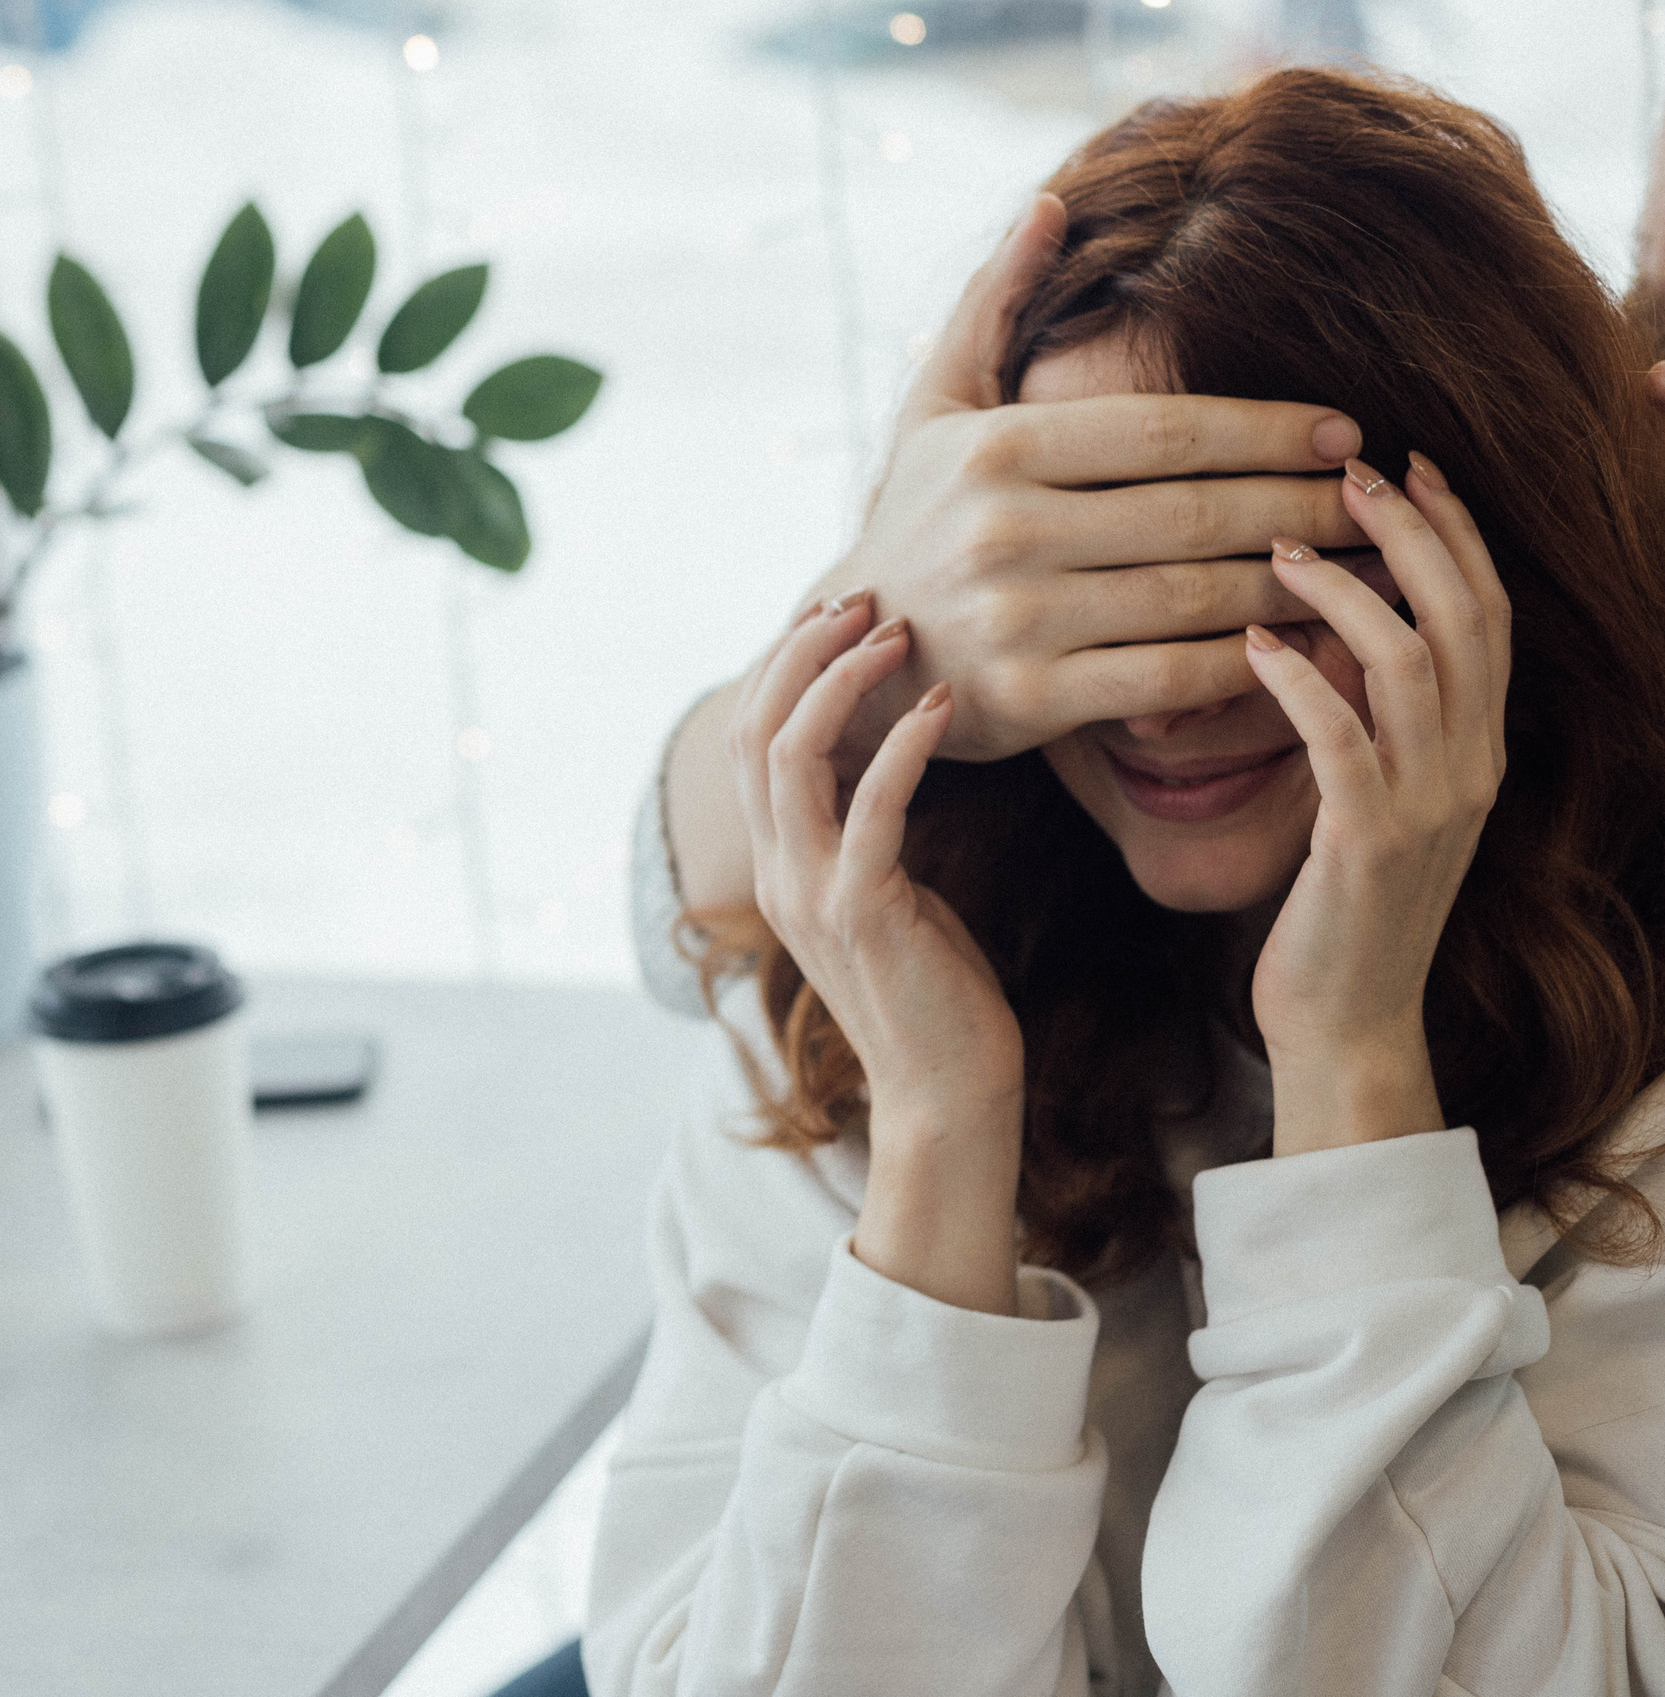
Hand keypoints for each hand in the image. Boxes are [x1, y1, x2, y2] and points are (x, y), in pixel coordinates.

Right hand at [733, 594, 1024, 1313]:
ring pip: (791, 756)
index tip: (840, 611)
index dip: (784, 664)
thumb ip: (874, 826)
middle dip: (802, 650)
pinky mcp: (864, 913)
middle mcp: (779, 872)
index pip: (750, 738)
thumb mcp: (893, 891)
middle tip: (862, 598)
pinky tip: (945, 704)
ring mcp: (812, 893)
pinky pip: (870, 808)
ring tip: (895, 632)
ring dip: (841, 680)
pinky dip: (902, 744)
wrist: (948, 1096)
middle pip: (754, 729)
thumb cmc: (940, 993)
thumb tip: (900, 748)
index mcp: (779, 864)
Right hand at [822, 195, 1373, 776]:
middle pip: (1196, 513)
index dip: (1269, 429)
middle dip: (1302, 505)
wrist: (852, 656)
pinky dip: (1242, 664)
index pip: (1166, 431)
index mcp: (996, 448)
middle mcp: (1005, 530)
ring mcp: (1017, 618)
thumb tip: (1053, 205)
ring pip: (1194, 597)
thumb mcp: (934, 406)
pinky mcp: (1030, 699)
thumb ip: (994, 303)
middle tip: (1378, 500)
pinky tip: (1294, 645)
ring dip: (1293, 584)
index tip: (1346, 432)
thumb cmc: (914, 520)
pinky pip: (1167, 678)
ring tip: (1360, 570)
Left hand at [1243, 455, 1508, 1154]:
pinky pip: (1340, 736)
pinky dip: (1297, 678)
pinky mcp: (1367, 840)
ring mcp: (1429, 804)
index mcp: (1482, 751)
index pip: (1490, 614)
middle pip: (1465, 616)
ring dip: (1343, 592)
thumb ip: (1378, 725)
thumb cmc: (1339, 908)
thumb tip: (1334, 638)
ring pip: (1410, 661)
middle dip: (1412, 532)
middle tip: (1348, 473)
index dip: (1458, 533)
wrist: (1346, 1020)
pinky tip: (1250, 642)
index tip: (1410, 467)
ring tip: (1277, 549)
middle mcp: (1473, 767)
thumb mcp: (1374, 802)